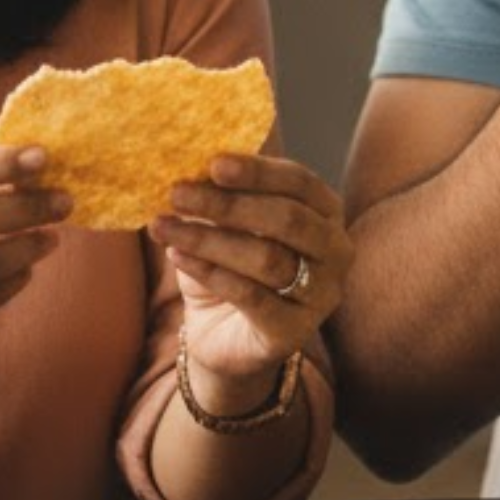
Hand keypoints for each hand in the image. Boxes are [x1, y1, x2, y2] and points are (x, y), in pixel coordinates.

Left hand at [151, 153, 353, 386]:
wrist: (224, 336)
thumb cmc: (229, 267)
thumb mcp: (227, 224)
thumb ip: (223, 195)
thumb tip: (192, 165)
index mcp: (326, 213)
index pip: (300, 182)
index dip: (258, 171)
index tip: (212, 163)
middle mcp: (336, 251)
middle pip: (288, 219)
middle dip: (229, 204)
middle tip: (177, 193)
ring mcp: (321, 294)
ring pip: (268, 258)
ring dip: (209, 239)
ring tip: (164, 226)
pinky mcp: (294, 331)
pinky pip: (252, 297)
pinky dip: (210, 273)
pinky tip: (178, 257)